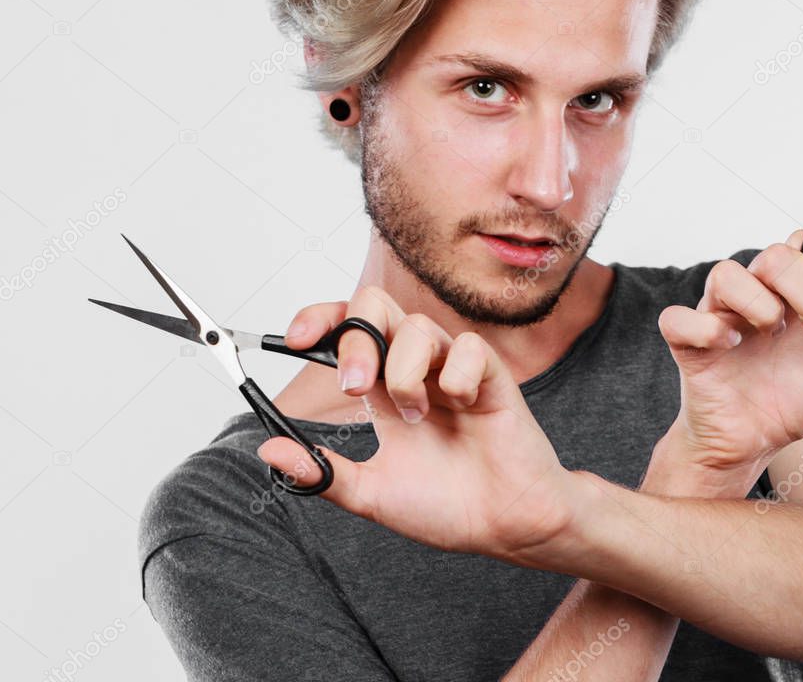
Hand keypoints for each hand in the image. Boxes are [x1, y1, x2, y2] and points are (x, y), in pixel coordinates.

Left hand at [259, 287, 582, 565]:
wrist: (504, 525)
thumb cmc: (447, 506)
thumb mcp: (371, 493)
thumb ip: (322, 473)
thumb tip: (268, 449)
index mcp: (384, 388)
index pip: (348, 329)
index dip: (321, 321)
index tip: (298, 341)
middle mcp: (416, 370)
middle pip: (377, 307)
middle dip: (357, 340)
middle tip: (356, 389)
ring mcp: (454, 370)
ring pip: (418, 326)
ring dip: (405, 372)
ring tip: (415, 416)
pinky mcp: (492, 376)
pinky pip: (468, 349)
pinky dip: (455, 377)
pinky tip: (462, 407)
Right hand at [654, 231, 802, 476]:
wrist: (756, 440)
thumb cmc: (796, 396)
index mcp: (792, 292)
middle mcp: (755, 296)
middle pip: (773, 253)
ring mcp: (719, 317)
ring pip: (726, 274)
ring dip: (759, 305)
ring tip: (772, 336)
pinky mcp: (689, 345)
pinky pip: (680, 319)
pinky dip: (706, 329)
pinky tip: (731, 348)